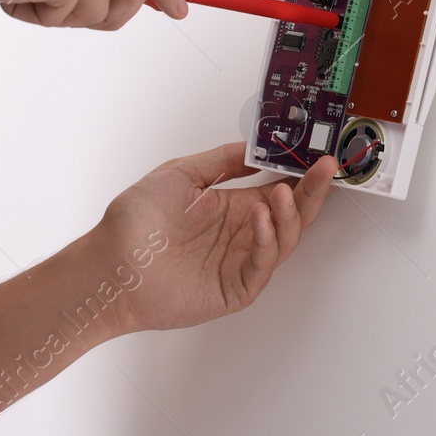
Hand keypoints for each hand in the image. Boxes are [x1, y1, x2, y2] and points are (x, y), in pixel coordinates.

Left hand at [92, 142, 337, 333]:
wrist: (110, 262)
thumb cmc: (135, 222)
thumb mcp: (181, 174)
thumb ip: (221, 161)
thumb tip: (254, 147)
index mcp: (231, 208)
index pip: (279, 190)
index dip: (301, 175)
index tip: (317, 155)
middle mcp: (240, 235)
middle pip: (291, 215)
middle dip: (311, 192)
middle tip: (325, 168)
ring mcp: (238, 263)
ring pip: (283, 240)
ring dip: (290, 214)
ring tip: (286, 191)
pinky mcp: (233, 288)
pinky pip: (261, 265)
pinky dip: (267, 241)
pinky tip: (262, 217)